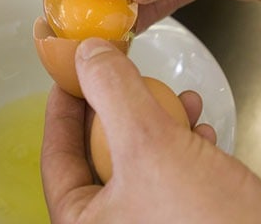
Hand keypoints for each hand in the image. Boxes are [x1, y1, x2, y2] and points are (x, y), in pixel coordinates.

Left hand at [41, 38, 260, 223]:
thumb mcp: (150, 146)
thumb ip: (113, 93)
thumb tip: (86, 54)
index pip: (57, 154)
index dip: (62, 107)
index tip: (72, 75)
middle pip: (100, 150)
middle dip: (121, 108)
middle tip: (127, 78)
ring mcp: (146, 222)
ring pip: (140, 155)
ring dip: (160, 120)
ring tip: (182, 101)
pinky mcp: (180, 217)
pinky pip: (170, 170)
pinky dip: (185, 143)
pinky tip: (203, 132)